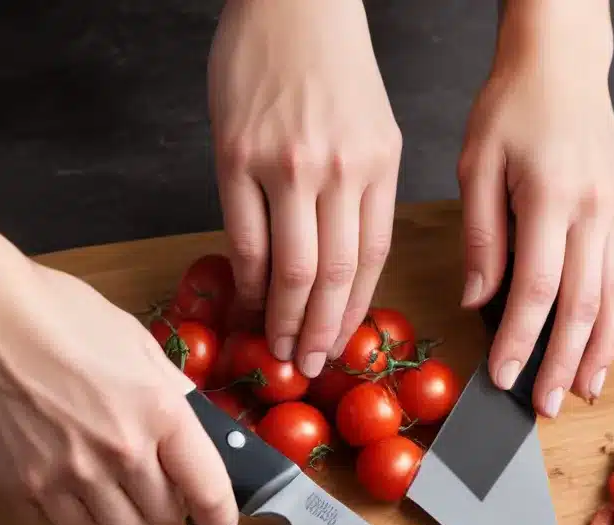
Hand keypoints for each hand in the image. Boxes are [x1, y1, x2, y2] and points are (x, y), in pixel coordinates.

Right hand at [0, 262, 238, 524]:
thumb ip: (172, 394)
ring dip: (120, 516)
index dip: (219, 518)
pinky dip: (71, 513)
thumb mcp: (138, 345)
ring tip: (107, 483)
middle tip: (151, 485)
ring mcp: (69, 476)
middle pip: (162, 519)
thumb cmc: (60, 317)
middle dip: (165, 507)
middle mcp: (121, 453)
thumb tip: (198, 430)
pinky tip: (65, 480)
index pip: (208, 491)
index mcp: (160, 414)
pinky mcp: (23, 488)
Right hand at [208, 0, 401, 377]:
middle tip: (307, 366)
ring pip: (291, 269)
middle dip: (321, 333)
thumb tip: (341, 270)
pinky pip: (246, 239)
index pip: (370, 262)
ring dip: (285, 320)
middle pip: (333, 277)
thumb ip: (362, 198)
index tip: (340, 346)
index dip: (353, 315)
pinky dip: (249, 282)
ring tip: (279, 347)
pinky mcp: (235, 157)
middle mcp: (337, 170)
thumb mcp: (373, 132)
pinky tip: (249, 302)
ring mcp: (286, 165)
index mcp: (378, 167)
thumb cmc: (331, 68)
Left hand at [457, 2, 613, 415]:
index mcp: (550, 199)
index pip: (537, 290)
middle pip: (583, 306)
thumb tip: (478, 301)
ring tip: (586, 390)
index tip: (502, 378)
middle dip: (564, 364)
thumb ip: (481, 237)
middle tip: (548, 405)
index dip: (520, 342)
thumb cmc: (511, 109)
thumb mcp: (477, 165)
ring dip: (602, 352)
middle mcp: (595, 211)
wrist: (563, 63)